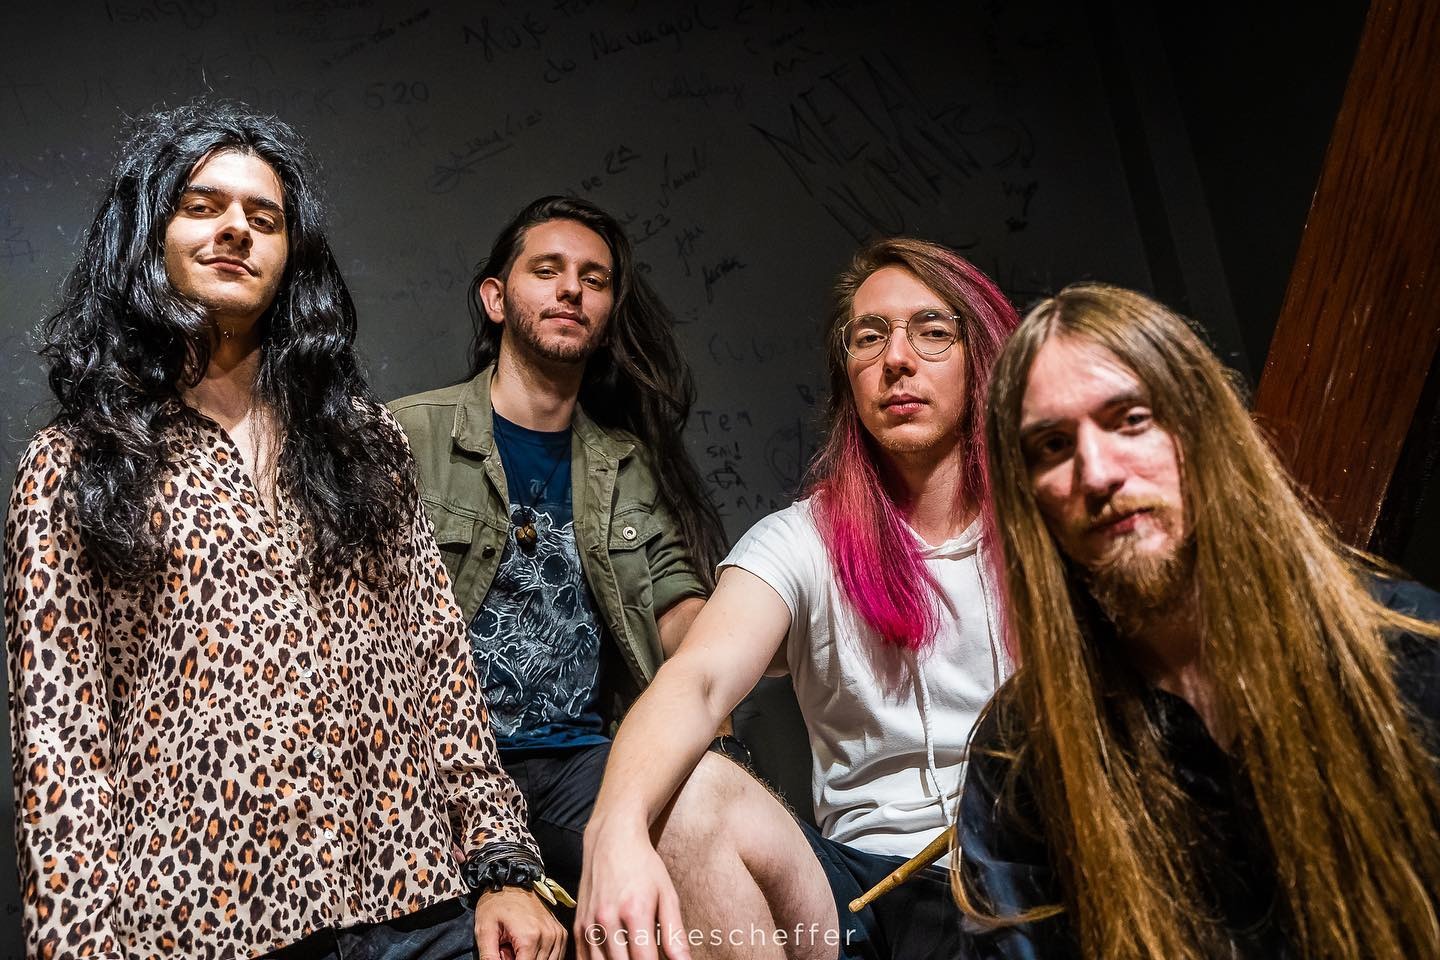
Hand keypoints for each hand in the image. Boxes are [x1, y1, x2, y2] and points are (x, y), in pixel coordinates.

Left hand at [473, 886, 565, 959]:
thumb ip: (489, 957)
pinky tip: (530, 950)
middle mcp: (549, 936)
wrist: (512, 880)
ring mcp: (557, 934)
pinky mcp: (561, 933)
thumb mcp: (484, 930)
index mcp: (530, 937)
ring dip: (533, 959)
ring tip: (518, 948)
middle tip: (509, 949)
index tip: (504, 955)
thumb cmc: (496, 903)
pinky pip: (556, 956)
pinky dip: (543, 958)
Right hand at [576, 818, 690, 959]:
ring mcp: (589, 924)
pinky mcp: (578, 926)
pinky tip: (615, 957)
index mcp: (634, 912)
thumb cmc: (644, 867)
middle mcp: (607, 920)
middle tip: (649, 958)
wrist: (611, 840)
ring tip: (633, 956)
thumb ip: (676, 934)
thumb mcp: (667, 894)